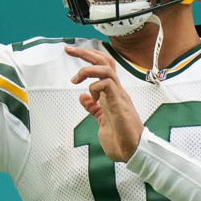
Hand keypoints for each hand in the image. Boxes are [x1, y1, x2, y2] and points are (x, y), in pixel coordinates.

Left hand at [67, 45, 143, 162]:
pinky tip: (93, 99)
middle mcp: (117, 90)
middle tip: (69, 49)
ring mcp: (119, 95)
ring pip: (106, 68)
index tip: (71, 52)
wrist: (131, 151)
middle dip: (85, 52)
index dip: (87, 57)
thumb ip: (93, 107)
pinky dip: (95, 87)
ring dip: (87, 69)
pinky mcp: (119, 102)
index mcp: (112, 92)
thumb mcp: (100, 120)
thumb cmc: (120, 138)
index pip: (102, 66)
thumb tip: (83, 96)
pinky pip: (107, 84)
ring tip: (75, 80)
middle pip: (104, 60)